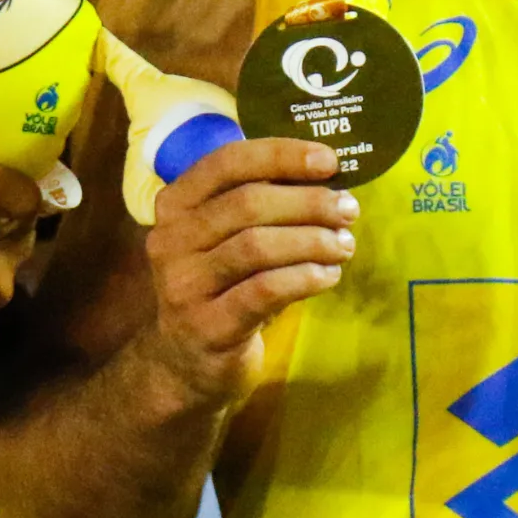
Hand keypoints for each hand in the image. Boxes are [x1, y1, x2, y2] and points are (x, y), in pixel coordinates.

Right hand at [135, 138, 356, 410]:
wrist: (187, 362)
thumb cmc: (220, 285)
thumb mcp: (226, 237)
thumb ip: (259, 204)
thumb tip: (327, 177)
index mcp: (175, 204)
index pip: (226, 162)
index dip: (281, 155)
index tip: (329, 160)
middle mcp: (170, 240)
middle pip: (247, 204)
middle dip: (308, 202)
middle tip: (347, 209)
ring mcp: (184, 285)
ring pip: (256, 246)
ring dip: (311, 240)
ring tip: (344, 244)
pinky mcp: (208, 326)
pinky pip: (264, 291)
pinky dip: (304, 278)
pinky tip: (328, 276)